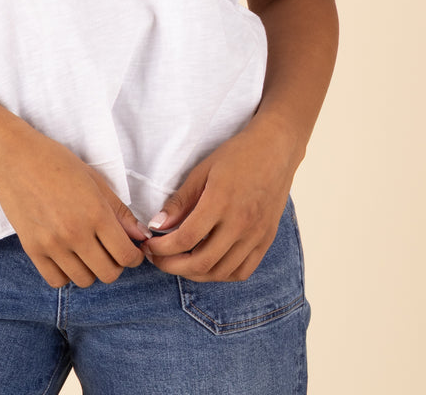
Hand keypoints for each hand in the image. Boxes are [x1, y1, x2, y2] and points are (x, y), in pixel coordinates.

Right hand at [0, 129, 149, 287]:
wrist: (14, 157)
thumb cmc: (56, 162)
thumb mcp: (94, 180)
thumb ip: (119, 211)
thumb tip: (141, 236)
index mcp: (95, 213)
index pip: (126, 255)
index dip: (134, 257)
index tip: (131, 250)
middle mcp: (75, 233)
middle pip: (108, 274)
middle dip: (115, 264)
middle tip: (109, 249)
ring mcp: (52, 244)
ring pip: (83, 280)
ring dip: (90, 269)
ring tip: (86, 251)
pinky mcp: (32, 249)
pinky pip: (56, 281)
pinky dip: (66, 274)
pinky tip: (67, 256)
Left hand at [142, 114, 300, 281]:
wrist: (276, 150)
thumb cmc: (237, 155)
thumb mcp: (202, 171)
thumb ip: (180, 201)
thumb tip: (157, 225)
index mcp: (221, 202)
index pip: (186, 239)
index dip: (162, 249)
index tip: (149, 246)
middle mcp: (240, 224)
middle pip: (202, 263)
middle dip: (172, 266)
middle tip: (157, 259)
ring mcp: (256, 235)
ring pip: (221, 272)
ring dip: (195, 274)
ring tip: (179, 262)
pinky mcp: (266, 240)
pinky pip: (242, 271)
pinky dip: (221, 275)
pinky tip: (208, 265)